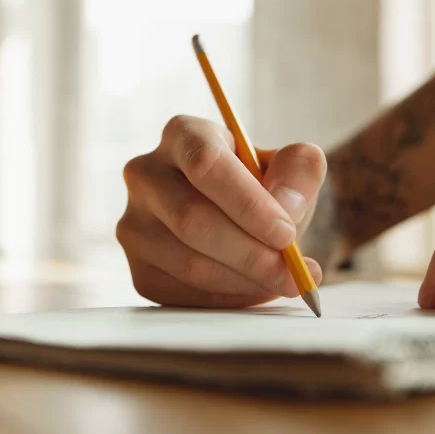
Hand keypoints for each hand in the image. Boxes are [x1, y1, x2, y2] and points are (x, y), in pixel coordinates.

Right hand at [117, 115, 326, 307]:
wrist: (242, 222)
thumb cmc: (264, 188)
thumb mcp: (290, 168)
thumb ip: (300, 171)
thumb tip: (286, 208)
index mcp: (183, 135)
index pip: (205, 164)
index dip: (247, 203)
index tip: (287, 233)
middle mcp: (146, 174)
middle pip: (193, 219)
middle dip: (252, 253)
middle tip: (294, 273)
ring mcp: (134, 224)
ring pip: (190, 263)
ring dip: (246, 280)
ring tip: (283, 281)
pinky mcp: (139, 269)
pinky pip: (184, 293)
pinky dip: (228, 299)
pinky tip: (254, 288)